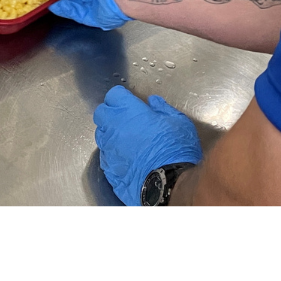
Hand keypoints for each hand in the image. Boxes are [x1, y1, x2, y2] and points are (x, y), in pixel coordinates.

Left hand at [92, 87, 203, 204]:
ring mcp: (109, 151)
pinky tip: (128, 159)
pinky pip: (106, 157)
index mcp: (129, 112)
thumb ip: (163, 109)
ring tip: (127, 140)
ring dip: (111, 134)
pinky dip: (114, 155)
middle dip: (111, 113)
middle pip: (101, 113)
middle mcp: (114, 129)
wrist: (168, 184)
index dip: (122, 97)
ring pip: (101, 136)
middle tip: (126, 118)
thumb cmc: (176, 151)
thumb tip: (154, 103)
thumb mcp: (178, 122)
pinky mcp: (109, 170)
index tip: (129, 101)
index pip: (114, 95)